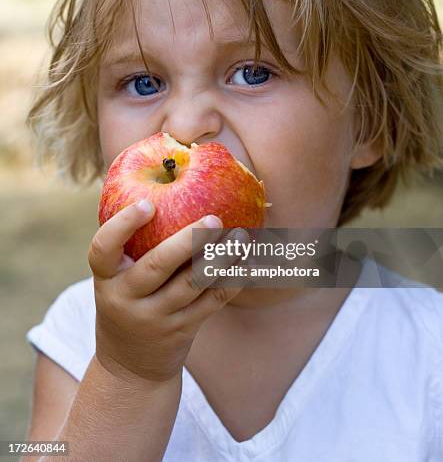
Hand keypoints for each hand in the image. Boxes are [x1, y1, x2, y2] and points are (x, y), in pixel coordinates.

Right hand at [88, 200, 247, 383]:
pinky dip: (231, 279)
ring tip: (241, 235)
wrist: (130, 369)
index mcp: (106, 279)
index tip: (147, 204)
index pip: (103, 248)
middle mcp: (126, 299)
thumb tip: (168, 191)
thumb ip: (133, 249)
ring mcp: (155, 318)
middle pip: (158, 266)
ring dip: (220, 258)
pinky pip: (211, 301)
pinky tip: (246, 261)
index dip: (123, 225)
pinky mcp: (182, 331)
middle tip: (214, 218)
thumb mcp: (117, 281)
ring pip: (192, 284)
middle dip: (188, 241)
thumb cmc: (127, 304)